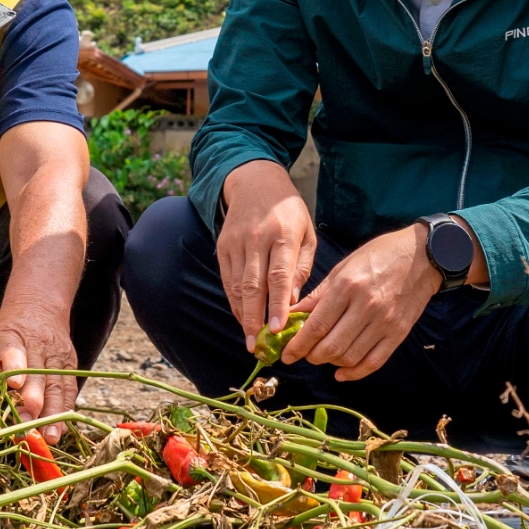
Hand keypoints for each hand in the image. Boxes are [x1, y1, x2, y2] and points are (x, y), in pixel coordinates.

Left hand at [0, 301, 79, 438]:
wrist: (37, 309)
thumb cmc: (2, 335)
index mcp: (8, 336)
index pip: (12, 349)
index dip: (15, 365)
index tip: (14, 384)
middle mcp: (36, 344)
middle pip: (37, 373)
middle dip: (33, 400)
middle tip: (25, 423)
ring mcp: (56, 355)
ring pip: (56, 384)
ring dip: (53, 412)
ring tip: (49, 436)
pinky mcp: (70, 365)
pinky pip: (69, 389)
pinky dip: (65, 411)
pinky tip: (60, 429)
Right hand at [218, 160, 317, 350]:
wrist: (254, 182)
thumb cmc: (288, 212)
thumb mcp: (306, 234)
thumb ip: (301, 268)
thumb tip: (292, 303)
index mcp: (283, 234)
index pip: (279, 275)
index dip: (277, 304)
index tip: (278, 330)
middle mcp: (256, 238)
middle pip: (253, 284)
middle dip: (255, 317)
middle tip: (258, 345)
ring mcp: (236, 242)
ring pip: (237, 285)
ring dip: (243, 314)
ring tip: (250, 339)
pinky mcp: (222, 246)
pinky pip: (227, 279)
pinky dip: (234, 301)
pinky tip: (242, 318)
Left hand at [279, 223, 437, 381]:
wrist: (421, 257)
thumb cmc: (378, 256)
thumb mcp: (342, 267)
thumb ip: (318, 294)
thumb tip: (292, 314)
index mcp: (347, 286)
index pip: (316, 325)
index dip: (298, 344)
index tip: (286, 354)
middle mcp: (366, 306)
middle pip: (331, 346)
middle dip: (311, 356)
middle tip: (303, 354)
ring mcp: (384, 322)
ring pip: (350, 357)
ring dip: (330, 363)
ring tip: (321, 356)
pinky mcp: (399, 333)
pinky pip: (374, 361)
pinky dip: (355, 372)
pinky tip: (341, 373)